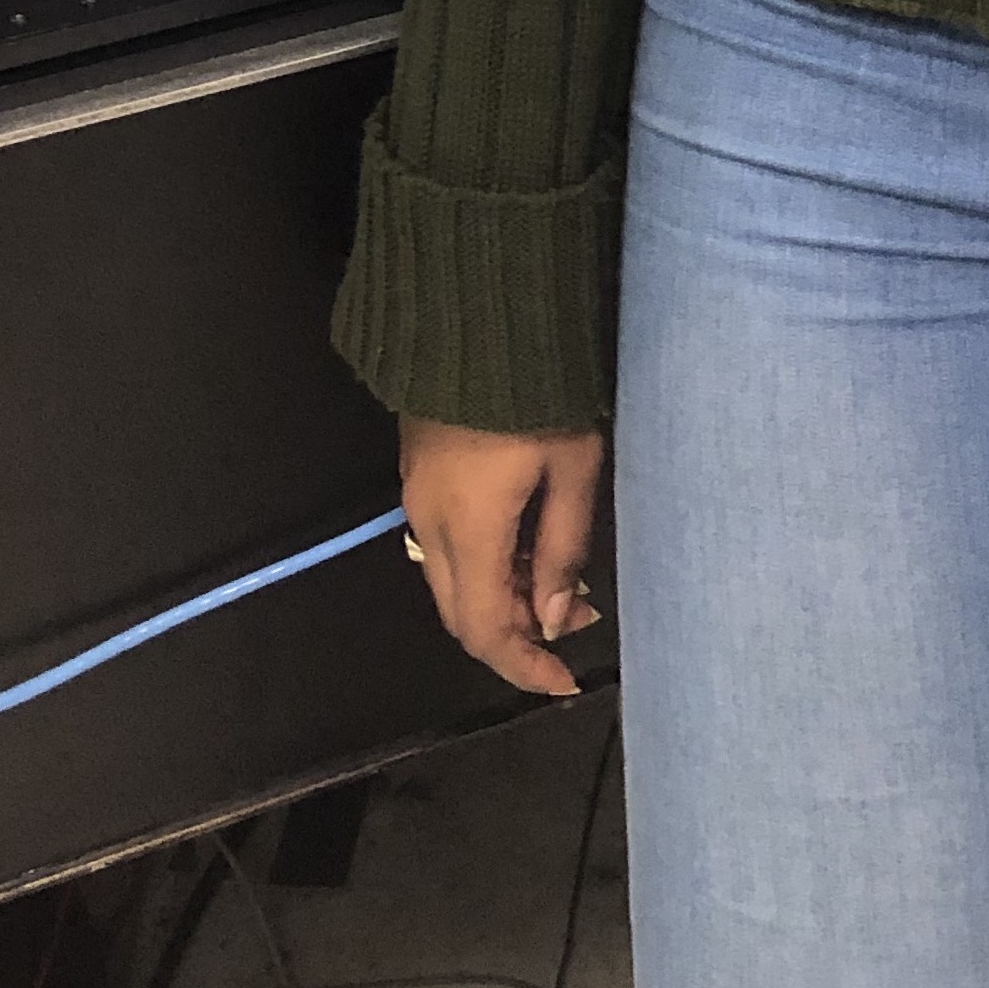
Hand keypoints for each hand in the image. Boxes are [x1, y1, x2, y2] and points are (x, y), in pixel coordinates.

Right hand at [399, 416, 606, 697]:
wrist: (477, 308)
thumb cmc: (539, 388)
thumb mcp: (573, 467)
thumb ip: (562, 547)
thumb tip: (553, 618)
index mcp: (469, 528)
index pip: (484, 630)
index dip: (523, 666)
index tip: (565, 680)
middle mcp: (430, 521)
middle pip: (460, 611)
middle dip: (515, 633)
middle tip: (572, 620)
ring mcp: (416, 492)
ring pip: (450, 577)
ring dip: (500, 594)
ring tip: (558, 576)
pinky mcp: (416, 466)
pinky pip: (443, 540)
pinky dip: (483, 560)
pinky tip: (524, 539)